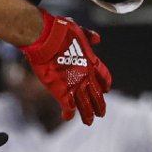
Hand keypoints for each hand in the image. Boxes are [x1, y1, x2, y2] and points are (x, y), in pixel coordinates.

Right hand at [19, 9, 111, 124]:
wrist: (46, 38)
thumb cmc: (60, 30)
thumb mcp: (78, 29)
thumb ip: (88, 36)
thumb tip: (97, 38)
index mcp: (91, 62)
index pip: (104, 77)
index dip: (105, 84)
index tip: (105, 90)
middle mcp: (86, 77)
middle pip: (97, 95)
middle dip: (99, 105)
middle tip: (101, 113)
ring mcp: (75, 85)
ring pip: (86, 105)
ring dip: (88, 114)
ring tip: (89, 121)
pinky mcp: (62, 92)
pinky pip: (68, 107)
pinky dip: (68, 113)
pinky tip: (67, 117)